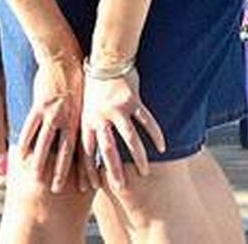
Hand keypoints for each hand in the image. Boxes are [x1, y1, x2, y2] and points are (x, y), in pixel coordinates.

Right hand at [20, 50, 84, 192]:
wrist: (64, 57)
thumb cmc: (78, 75)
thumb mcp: (87, 98)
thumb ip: (85, 115)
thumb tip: (92, 128)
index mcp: (82, 120)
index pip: (85, 151)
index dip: (86, 169)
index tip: (87, 186)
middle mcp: (68, 121)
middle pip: (65, 153)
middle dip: (63, 173)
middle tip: (59, 190)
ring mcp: (52, 114)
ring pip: (45, 144)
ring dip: (41, 163)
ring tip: (36, 178)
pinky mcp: (38, 106)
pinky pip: (29, 128)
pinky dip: (24, 142)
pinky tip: (20, 154)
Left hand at [80, 67, 165, 192]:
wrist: (104, 59)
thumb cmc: (94, 87)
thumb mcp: (85, 108)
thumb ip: (89, 128)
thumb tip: (88, 150)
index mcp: (86, 120)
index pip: (85, 151)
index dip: (87, 170)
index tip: (90, 187)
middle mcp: (100, 117)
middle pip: (106, 149)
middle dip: (112, 170)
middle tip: (119, 188)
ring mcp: (116, 109)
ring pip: (129, 138)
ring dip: (138, 157)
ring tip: (144, 172)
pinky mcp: (132, 101)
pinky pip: (146, 122)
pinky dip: (155, 135)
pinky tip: (162, 148)